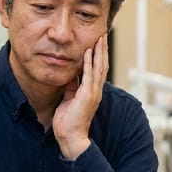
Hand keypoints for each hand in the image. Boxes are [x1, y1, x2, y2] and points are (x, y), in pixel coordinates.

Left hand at [53, 35, 108, 159]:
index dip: (99, 55)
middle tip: (103, 35)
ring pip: (99, 68)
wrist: (70, 137)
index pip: (98, 69)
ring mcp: (93, 93)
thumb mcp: (69, 99)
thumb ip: (72, 87)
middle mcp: (96, 91)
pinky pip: (89, 76)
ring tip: (99, 38)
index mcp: (92, 91)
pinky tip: (88, 52)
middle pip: (103, 65)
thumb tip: (71, 76)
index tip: (98, 42)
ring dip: (99, 52)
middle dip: (103, 49)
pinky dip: (89, 63)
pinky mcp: (87, 96)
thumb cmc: (68, 122)